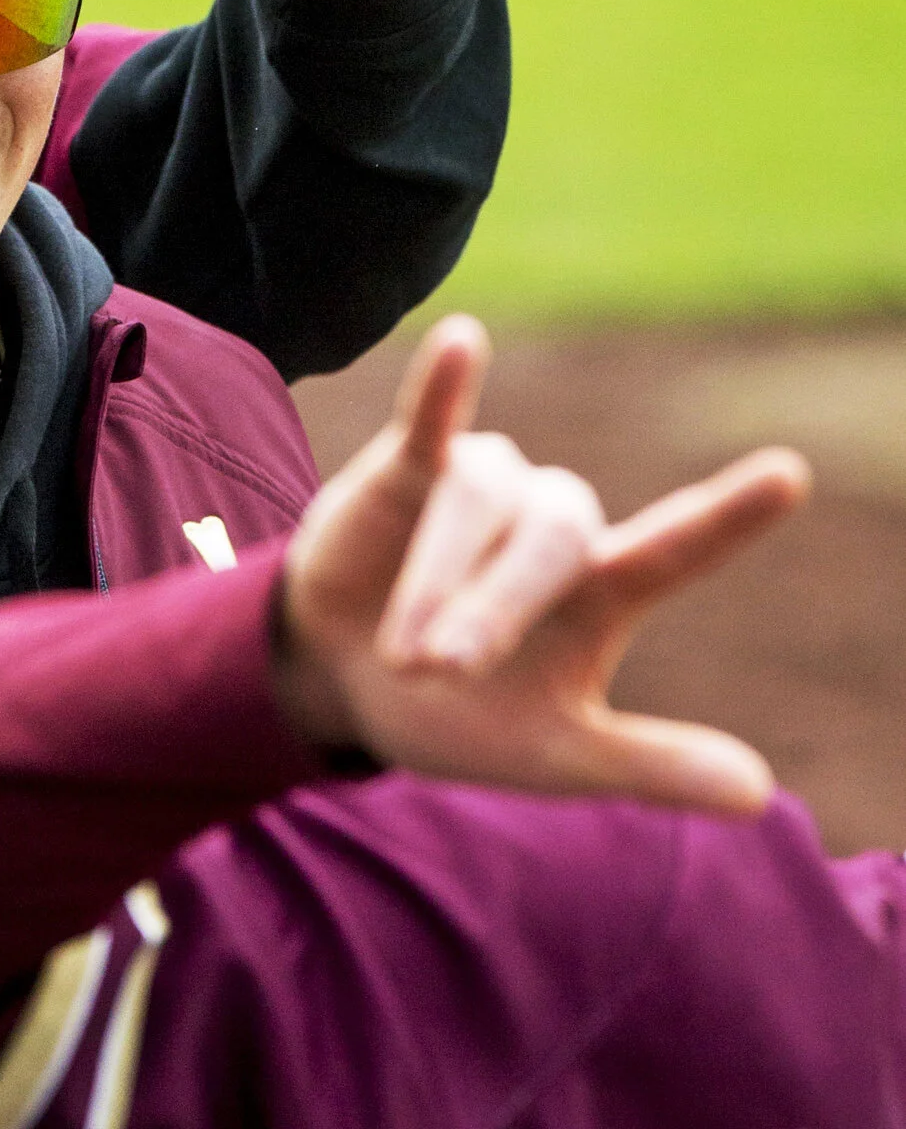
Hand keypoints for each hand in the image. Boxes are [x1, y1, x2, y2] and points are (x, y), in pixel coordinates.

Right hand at [270, 317, 809, 816]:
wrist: (347, 683)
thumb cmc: (466, 718)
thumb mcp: (557, 755)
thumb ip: (648, 764)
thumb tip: (761, 795)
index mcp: (601, 592)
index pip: (676, 548)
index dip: (730, 514)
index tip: (790, 474)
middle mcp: (553, 526)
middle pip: (550, 544)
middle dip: (494, 607)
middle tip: (440, 671)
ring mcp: (486, 488)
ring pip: (477, 504)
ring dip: (439, 577)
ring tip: (401, 651)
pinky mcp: (413, 464)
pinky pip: (431, 419)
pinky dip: (442, 384)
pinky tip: (460, 342)